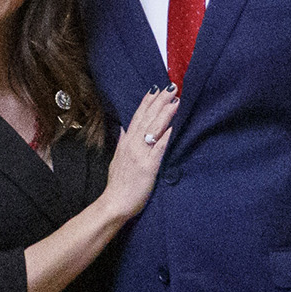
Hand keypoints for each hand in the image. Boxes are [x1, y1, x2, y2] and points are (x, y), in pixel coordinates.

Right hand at [102, 86, 178, 219]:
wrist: (115, 203)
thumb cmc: (118, 184)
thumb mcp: (117, 159)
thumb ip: (122, 142)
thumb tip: (123, 129)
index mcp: (126, 142)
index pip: (137, 117)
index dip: (147, 102)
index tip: (156, 88)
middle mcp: (132, 145)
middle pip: (147, 118)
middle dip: (160, 102)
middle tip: (171, 87)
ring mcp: (140, 154)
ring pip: (153, 129)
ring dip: (165, 114)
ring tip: (175, 100)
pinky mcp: (148, 166)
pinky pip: (158, 148)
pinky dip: (166, 136)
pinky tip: (173, 126)